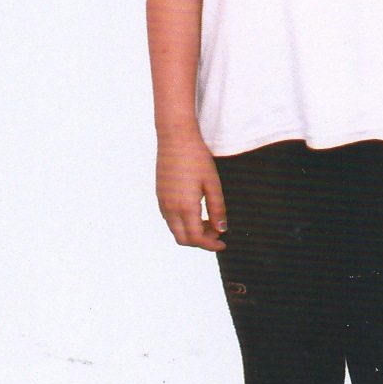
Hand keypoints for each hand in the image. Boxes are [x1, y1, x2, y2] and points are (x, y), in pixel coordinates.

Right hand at [156, 130, 226, 250]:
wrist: (175, 138)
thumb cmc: (197, 158)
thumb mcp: (213, 184)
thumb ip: (218, 209)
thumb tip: (221, 230)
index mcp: (185, 207)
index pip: (196, 239)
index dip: (211, 245)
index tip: (223, 243)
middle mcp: (170, 209)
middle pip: (183, 239)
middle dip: (201, 241)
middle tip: (217, 232)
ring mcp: (162, 203)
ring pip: (175, 230)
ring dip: (192, 232)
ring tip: (209, 220)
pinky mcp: (159, 196)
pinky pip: (170, 219)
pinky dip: (183, 223)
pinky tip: (196, 211)